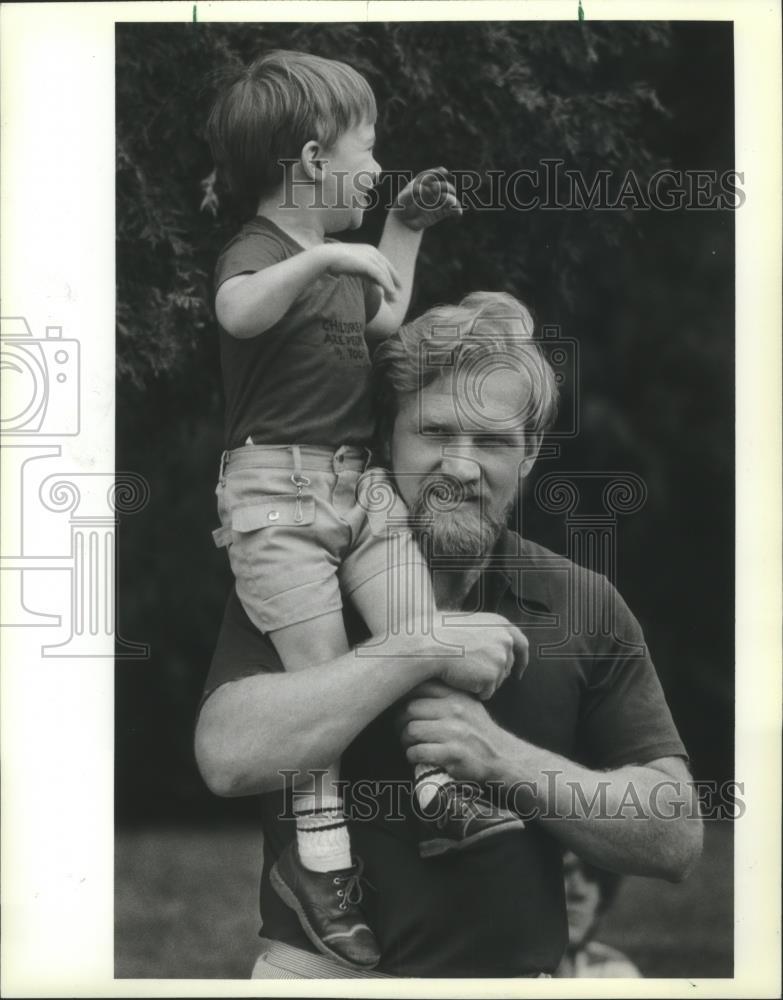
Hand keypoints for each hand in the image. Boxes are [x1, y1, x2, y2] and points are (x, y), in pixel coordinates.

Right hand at [320, 243, 401, 300]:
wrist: (327, 257)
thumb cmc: (337, 262)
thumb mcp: (355, 267)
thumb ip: (366, 273)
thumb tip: (376, 283)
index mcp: (370, 250)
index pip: (385, 263)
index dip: (392, 275)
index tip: (396, 286)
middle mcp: (372, 252)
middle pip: (387, 268)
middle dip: (394, 281)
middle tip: (398, 293)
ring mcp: (370, 256)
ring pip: (385, 273)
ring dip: (391, 286)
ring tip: (394, 298)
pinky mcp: (367, 263)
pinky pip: (380, 275)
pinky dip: (387, 284)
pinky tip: (391, 292)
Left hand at [394, 166, 462, 230]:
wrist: (403, 222)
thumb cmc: (402, 207)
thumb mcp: (403, 198)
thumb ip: (412, 192)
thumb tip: (426, 189)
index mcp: (424, 183)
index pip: (433, 175)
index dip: (438, 172)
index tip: (444, 172)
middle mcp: (433, 191)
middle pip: (444, 185)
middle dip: (443, 187)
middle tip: (434, 189)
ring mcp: (438, 201)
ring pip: (450, 197)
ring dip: (450, 198)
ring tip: (442, 199)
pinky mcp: (442, 212)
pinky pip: (452, 210)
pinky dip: (456, 210)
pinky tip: (457, 212)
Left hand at [397, 680, 512, 782]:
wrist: (502, 757)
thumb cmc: (478, 730)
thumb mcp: (466, 704)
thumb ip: (443, 694)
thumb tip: (409, 683)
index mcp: (456, 695)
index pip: (419, 686)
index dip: (402, 696)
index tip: (398, 705)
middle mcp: (455, 710)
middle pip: (410, 709)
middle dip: (400, 722)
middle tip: (402, 729)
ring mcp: (455, 732)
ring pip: (412, 730)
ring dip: (405, 741)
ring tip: (410, 744)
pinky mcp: (453, 754)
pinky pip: (418, 751)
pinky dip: (413, 755)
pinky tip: (417, 756)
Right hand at [432, 611, 528, 699]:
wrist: (428, 644)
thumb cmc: (440, 633)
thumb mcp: (470, 623)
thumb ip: (488, 633)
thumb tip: (496, 646)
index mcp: (501, 624)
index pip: (521, 643)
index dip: (522, 659)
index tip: (520, 671)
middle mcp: (505, 640)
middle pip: (507, 666)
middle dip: (493, 674)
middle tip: (473, 673)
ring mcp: (500, 659)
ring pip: (496, 681)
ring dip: (481, 682)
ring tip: (461, 670)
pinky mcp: (491, 677)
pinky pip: (485, 693)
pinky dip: (474, 691)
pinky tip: (460, 679)